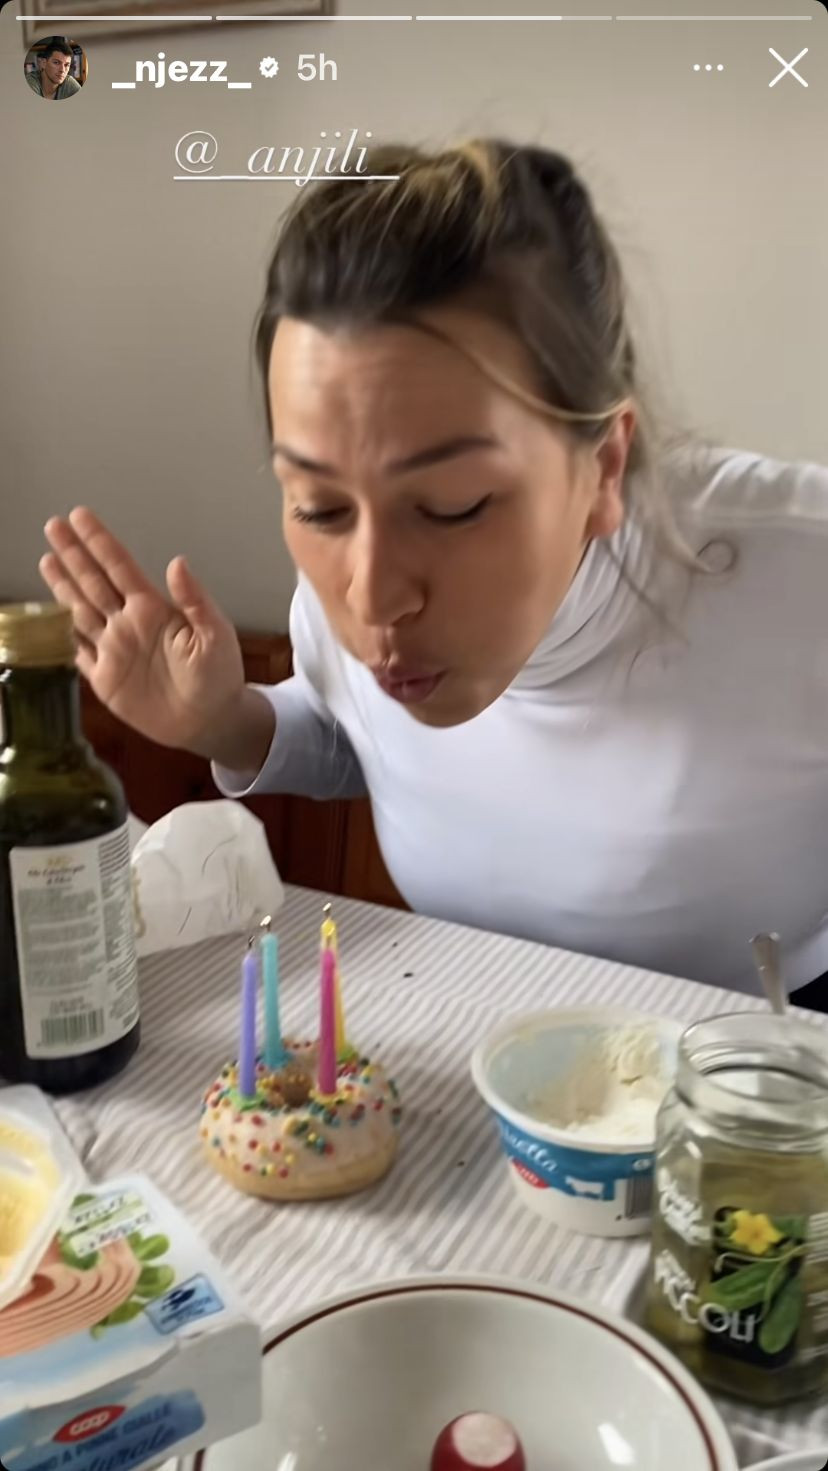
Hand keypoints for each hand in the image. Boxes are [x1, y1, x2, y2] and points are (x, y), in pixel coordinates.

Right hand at [40, 508, 246, 755]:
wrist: (212, 721)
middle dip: (73, 554)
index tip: (79, 515)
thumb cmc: (219, 674)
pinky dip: (64, 637)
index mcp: (152, 609)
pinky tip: (52, 620)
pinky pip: (80, 653)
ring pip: (80, 611)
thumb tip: (177, 561)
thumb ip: (195, 600)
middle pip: (93, 582)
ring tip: (47, 559)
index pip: (119, 567)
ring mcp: (114, 650)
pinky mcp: (106, 679)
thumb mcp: (214, 634)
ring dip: (63, 586)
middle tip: (53, 525)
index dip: (99, 542)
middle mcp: (128, 623)